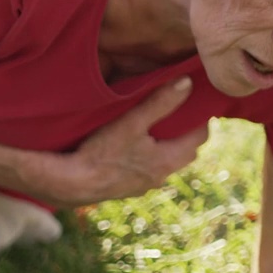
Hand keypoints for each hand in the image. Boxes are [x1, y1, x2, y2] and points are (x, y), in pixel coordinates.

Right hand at [45, 78, 207, 206]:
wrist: (71, 184)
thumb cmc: (101, 152)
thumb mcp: (132, 122)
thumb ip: (161, 102)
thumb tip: (188, 83)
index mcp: (167, 161)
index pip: (199, 137)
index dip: (201, 119)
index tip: (196, 102)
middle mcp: (160, 177)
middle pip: (185, 152)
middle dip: (185, 133)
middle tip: (178, 111)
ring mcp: (143, 186)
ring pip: (165, 163)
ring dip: (165, 146)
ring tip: (155, 127)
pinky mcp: (126, 189)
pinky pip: (146, 170)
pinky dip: (147, 157)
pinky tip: (132, 147)